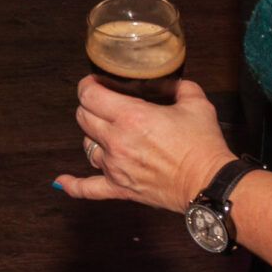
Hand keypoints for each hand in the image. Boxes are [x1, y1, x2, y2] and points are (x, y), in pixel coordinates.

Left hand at [55, 77, 232, 213]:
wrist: (209, 184)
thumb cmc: (203, 146)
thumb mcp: (197, 104)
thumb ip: (181, 88)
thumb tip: (174, 84)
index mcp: (130, 116)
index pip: (90, 95)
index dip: (88, 86)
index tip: (94, 83)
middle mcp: (116, 141)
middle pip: (83, 118)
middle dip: (90, 107)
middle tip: (102, 104)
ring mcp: (115, 167)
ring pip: (86, 146)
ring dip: (93, 136)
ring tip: (105, 132)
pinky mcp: (120, 188)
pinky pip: (88, 188)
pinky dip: (73, 185)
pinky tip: (62, 181)